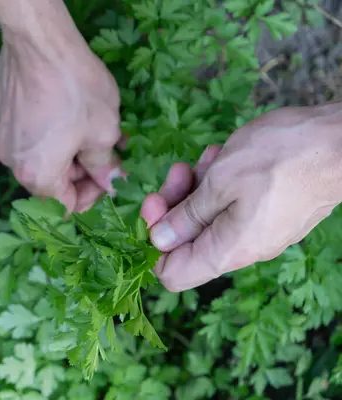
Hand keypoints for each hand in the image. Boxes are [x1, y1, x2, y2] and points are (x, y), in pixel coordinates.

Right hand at [0, 19, 122, 211]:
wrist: (39, 42)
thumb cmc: (76, 90)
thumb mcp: (103, 132)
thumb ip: (107, 165)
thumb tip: (113, 183)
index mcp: (37, 175)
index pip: (65, 205)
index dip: (91, 196)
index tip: (107, 177)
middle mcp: (11, 162)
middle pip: (49, 181)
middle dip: (79, 171)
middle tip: (104, 150)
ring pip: (37, 156)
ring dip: (63, 150)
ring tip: (87, 126)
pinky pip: (24, 134)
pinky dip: (44, 132)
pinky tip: (61, 109)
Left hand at [141, 104, 341, 291]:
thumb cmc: (281, 158)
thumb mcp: (220, 182)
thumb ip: (186, 216)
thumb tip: (158, 241)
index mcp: (227, 251)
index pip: (172, 273)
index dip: (153, 243)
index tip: (153, 206)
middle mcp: (242, 248)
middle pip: (187, 240)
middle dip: (174, 204)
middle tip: (177, 172)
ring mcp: (258, 230)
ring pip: (209, 217)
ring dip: (198, 186)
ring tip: (207, 157)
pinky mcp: (269, 212)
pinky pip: (232, 205)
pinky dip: (220, 182)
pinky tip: (222, 156)